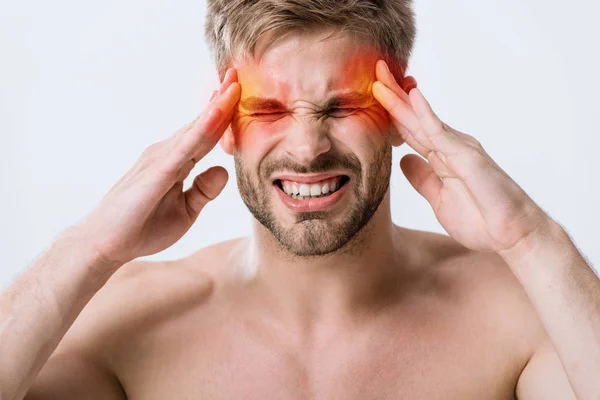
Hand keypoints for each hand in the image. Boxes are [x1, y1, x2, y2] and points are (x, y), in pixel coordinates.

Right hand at [76, 69, 240, 266]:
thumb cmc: (141, 226)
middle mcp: (166, 153)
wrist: (104, 244)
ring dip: (216, 107)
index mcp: (175, 161)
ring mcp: (159, 159)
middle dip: (221, 99)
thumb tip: (222, 171)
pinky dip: (203, 129)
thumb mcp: (185, 211)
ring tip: (233, 84)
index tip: (240, 92)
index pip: (206, 133)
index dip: (224, 113)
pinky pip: (186, 148)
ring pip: (195, 130)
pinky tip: (218, 115)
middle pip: (201, 124)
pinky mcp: (156, 172)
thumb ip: (203, 190)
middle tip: (238, 74)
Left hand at [372, 60, 548, 253]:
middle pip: (413, 118)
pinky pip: (440, 132)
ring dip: (400, 97)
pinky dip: (425, 113)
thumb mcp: (439, 198)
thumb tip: (403, 160)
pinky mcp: (467, 156)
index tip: (370, 96)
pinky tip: (411, 95)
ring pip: (422, 119)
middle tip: (373, 71)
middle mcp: (450, 147)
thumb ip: (422, 178)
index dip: (390, 113)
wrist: (513, 235)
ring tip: (381, 75)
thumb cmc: (481, 219)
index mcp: (442, 158)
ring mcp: (458, 148)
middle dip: (391, 96)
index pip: (410, 130)